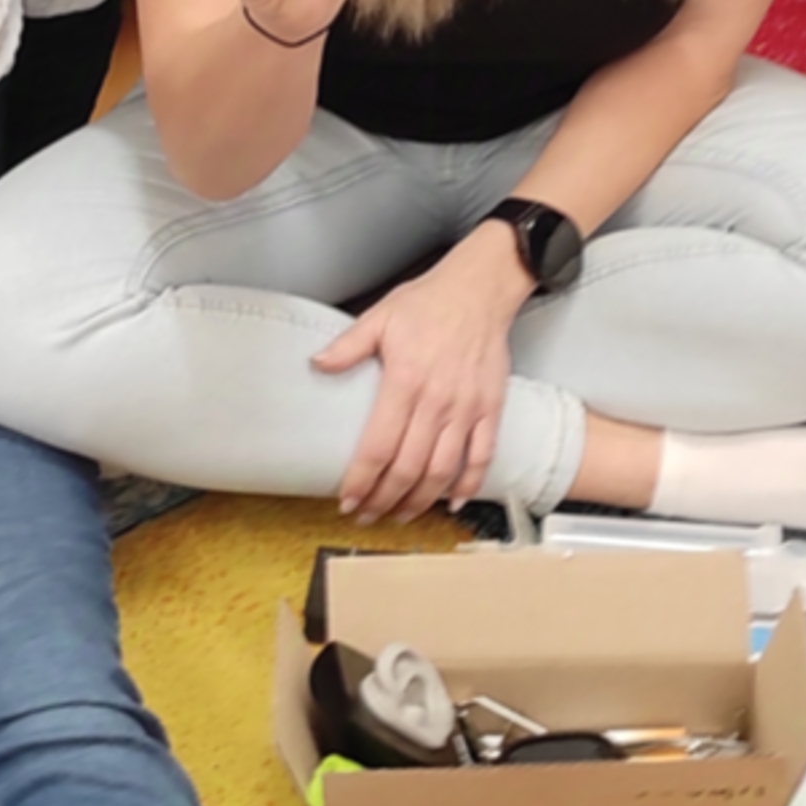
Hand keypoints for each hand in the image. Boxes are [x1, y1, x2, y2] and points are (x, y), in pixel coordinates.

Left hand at [313, 226, 530, 520]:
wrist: (479, 290)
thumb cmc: (427, 303)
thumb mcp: (379, 318)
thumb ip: (347, 346)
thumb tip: (316, 364)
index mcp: (404, 381)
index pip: (378, 446)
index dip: (362, 480)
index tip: (348, 500)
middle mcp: (436, 402)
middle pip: (408, 468)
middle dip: (385, 499)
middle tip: (368, 515)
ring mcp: (466, 408)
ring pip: (442, 470)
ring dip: (420, 500)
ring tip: (401, 514)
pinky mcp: (490, 409)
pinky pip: (481, 456)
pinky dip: (468, 484)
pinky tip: (450, 502)